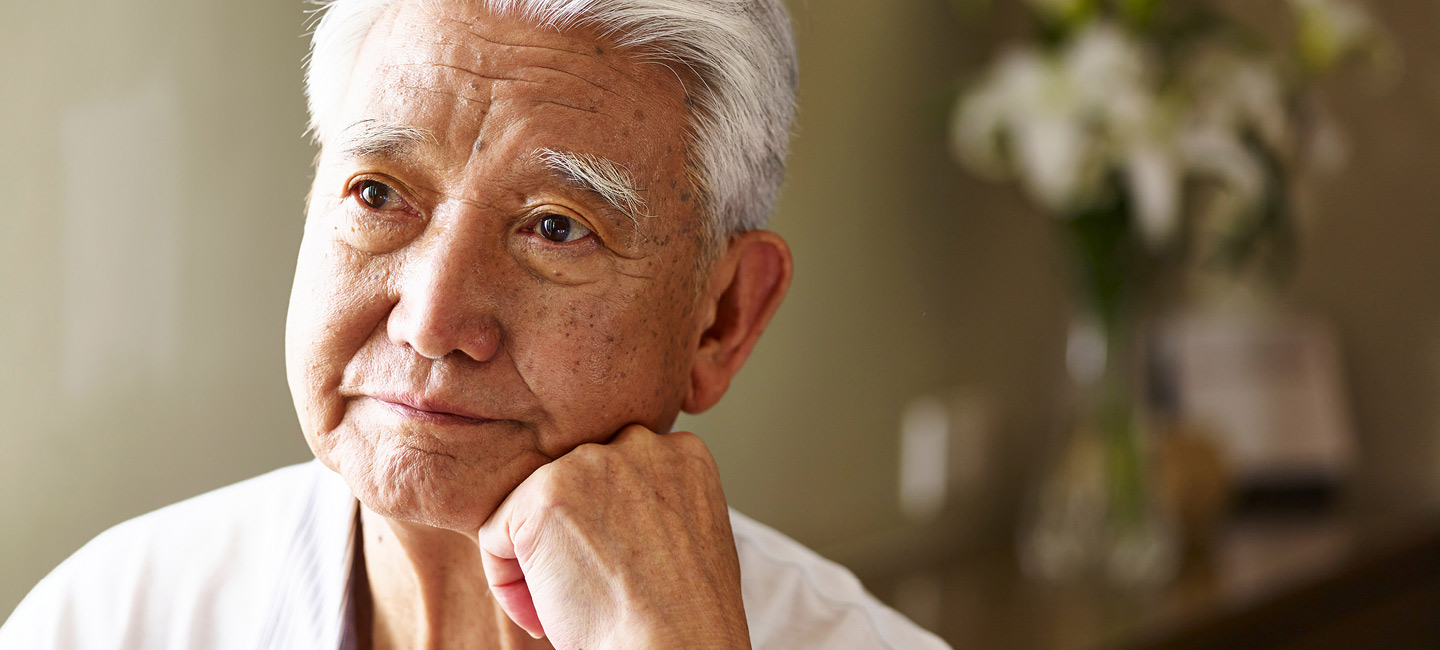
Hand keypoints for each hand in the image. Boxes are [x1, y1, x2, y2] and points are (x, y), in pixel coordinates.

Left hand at [477, 425, 750, 649]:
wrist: (678, 645)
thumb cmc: (683, 616)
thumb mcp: (689, 534)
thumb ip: (652, 501)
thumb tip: (604, 511)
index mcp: (681, 452)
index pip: (617, 475)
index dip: (609, 530)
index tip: (616, 571)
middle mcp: (638, 443)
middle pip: (573, 484)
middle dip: (571, 539)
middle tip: (589, 592)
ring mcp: (590, 463)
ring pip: (532, 507)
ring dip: (539, 560)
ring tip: (570, 606)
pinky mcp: (544, 495)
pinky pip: (496, 534)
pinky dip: (507, 582)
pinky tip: (544, 613)